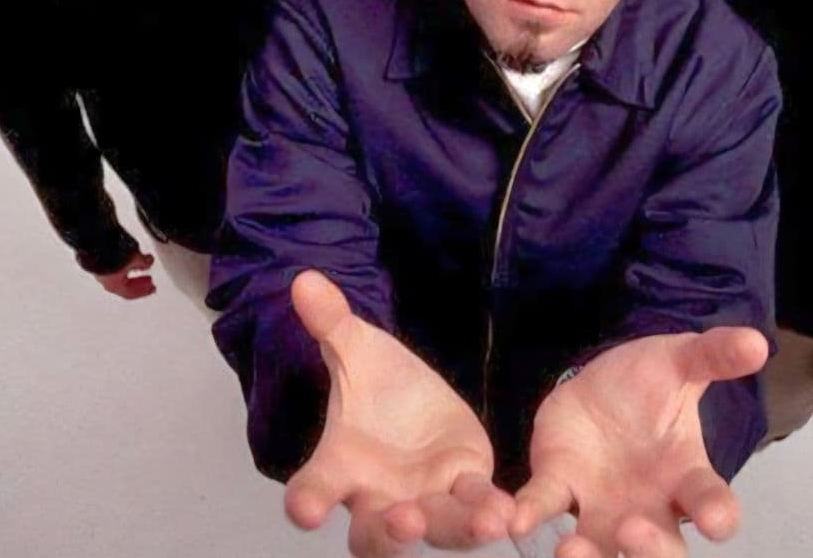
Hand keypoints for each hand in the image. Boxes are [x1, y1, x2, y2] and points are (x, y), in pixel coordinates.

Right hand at [94, 250, 155, 299]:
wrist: (95, 243)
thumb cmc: (112, 254)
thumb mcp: (135, 258)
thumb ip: (143, 263)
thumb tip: (148, 262)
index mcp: (115, 286)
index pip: (131, 293)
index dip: (143, 292)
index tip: (152, 288)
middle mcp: (106, 281)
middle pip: (125, 287)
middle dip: (138, 284)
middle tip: (148, 280)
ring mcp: (101, 272)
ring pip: (120, 277)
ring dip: (131, 272)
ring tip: (139, 265)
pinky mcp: (99, 262)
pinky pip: (115, 268)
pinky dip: (124, 266)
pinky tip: (128, 259)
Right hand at [284, 271, 513, 556]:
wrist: (413, 396)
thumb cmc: (374, 384)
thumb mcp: (356, 347)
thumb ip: (331, 321)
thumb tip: (304, 279)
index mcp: (339, 465)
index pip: (313, 490)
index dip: (307, 501)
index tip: (305, 510)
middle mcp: (376, 497)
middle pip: (372, 532)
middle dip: (387, 531)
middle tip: (401, 521)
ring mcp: (423, 500)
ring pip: (435, 528)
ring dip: (456, 528)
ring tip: (485, 524)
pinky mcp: (464, 488)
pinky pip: (475, 506)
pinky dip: (490, 511)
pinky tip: (508, 512)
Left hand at [512, 328, 767, 557]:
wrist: (600, 379)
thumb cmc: (650, 382)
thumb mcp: (680, 360)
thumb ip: (714, 355)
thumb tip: (758, 342)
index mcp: (686, 476)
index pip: (713, 504)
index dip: (717, 515)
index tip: (715, 520)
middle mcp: (649, 507)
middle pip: (662, 553)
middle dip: (651, 554)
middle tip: (632, 533)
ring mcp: (602, 507)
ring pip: (600, 552)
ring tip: (570, 553)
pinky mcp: (559, 487)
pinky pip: (546, 508)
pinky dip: (530, 516)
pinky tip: (516, 521)